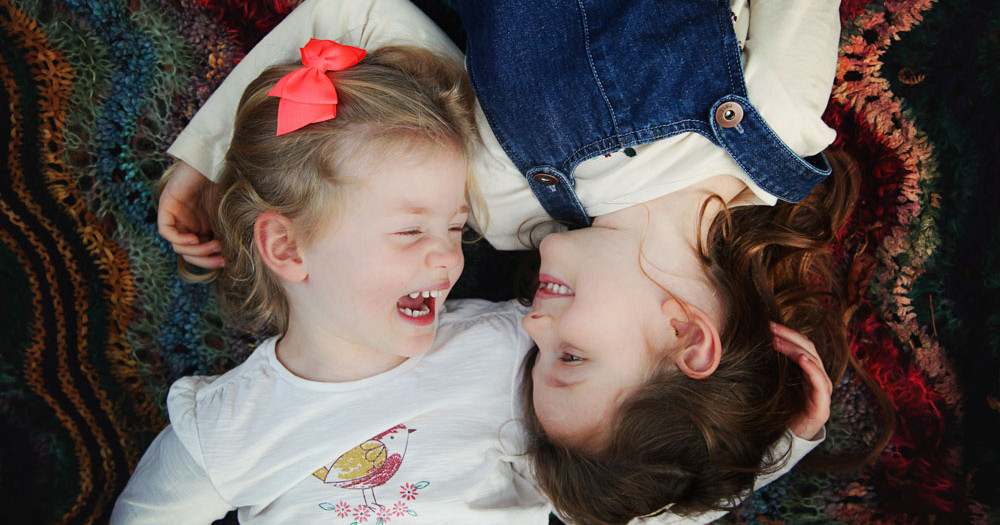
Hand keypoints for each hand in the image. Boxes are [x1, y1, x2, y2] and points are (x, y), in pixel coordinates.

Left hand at [157, 161, 223, 268]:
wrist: (220, 160)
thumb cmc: (231, 183)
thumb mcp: (232, 215)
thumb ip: (230, 234)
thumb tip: (235, 259)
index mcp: (203, 225)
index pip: (199, 253)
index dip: (210, 261)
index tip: (226, 261)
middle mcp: (188, 222)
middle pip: (188, 253)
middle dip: (204, 259)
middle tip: (221, 258)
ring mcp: (177, 214)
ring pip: (178, 246)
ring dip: (197, 251)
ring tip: (214, 244)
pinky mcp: (168, 205)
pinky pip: (166, 231)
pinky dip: (179, 240)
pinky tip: (195, 239)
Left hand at [771, 322, 831, 440]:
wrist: (787, 440)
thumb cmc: (778, 411)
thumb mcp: (773, 384)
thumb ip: (770, 367)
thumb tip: (751, 346)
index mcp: (806, 372)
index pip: (800, 345)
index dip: (787, 334)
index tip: (768, 325)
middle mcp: (817, 378)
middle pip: (808, 348)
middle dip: (789, 336)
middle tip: (771, 328)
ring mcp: (822, 391)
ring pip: (814, 361)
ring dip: (795, 348)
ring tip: (779, 341)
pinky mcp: (822, 406)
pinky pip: (820, 383)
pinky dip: (812, 369)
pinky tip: (803, 360)